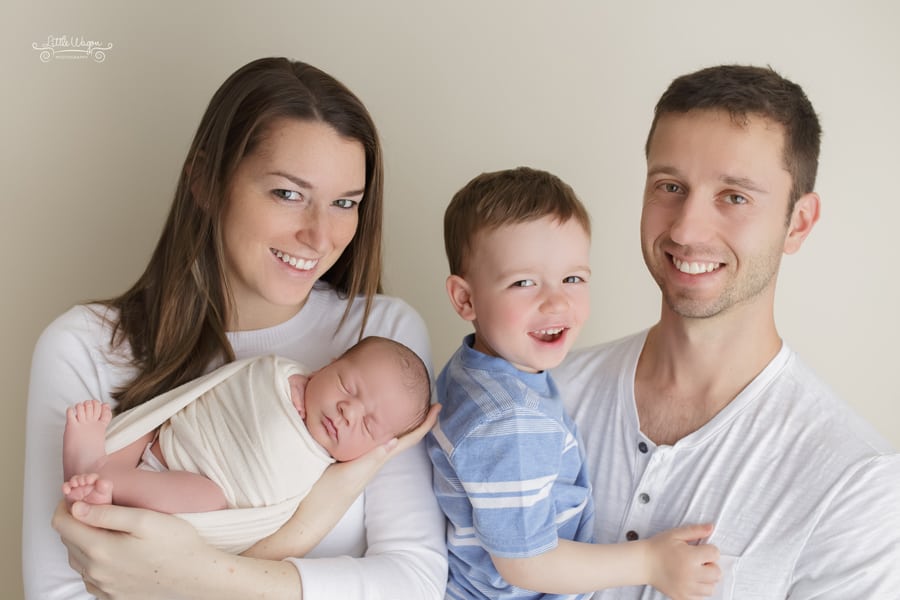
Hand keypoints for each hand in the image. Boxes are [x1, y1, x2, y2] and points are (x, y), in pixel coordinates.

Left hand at [52, 499, 243, 599]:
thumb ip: (106, 513)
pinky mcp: (112, 596)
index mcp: (99, 549)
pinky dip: (91, 559)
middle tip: (97, 504)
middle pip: (67, 540)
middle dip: (76, 519)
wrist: (196, 576)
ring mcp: (102, 586)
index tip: (80, 494)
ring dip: (82, 539)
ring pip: (76, 558)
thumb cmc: (176, 544)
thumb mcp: (144, 519)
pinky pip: (89, 575)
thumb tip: (76, 508)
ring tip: (105, 525)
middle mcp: (95, 571)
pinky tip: (110, 549)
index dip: (66, 504)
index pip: (62, 524)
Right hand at [242, 403, 440, 559]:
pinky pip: (364, 439)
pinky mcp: (342, 462)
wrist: (302, 519)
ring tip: (397, 400)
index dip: (424, 424)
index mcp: (374, 461)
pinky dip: (370, 425)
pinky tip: (363, 417)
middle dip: (412, 417)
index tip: (437, 406)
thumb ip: (370, 458)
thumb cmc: (324, 498)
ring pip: (382, 436)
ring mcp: (357, 461)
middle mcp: (369, 460)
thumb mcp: (349, 476)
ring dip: (393, 420)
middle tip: (420, 395)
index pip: (407, 439)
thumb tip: (394, 439)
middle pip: (399, 435)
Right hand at [646, 523, 720, 599]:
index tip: (701, 550)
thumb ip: (695, 530)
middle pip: (717, 573)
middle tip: (699, 561)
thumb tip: (711, 527)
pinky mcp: (682, 597)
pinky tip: (690, 581)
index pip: (715, 554)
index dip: (709, 550)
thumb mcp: (676, 534)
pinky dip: (698, 590)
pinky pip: (700, 598)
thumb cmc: (658, 547)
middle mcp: (690, 575)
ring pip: (711, 588)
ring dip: (706, 579)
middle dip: (711, 565)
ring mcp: (686, 588)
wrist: (643, 563)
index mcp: (690, 557)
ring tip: (694, 572)